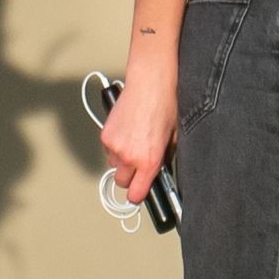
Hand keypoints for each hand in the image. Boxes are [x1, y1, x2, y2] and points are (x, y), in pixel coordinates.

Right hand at [100, 73, 177, 204]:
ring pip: (114, 165)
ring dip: (122, 160)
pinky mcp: (105, 135)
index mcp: (148, 161)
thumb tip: (160, 169)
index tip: (139, 193)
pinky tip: (126, 132)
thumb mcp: (173, 138)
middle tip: (139, 165)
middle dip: (130, 177)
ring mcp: (114, 146)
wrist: (150, 83)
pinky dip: (115, 146)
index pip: (136, 194)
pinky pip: (107, 150)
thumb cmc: (164, 106)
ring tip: (134, 142)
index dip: (138, 195)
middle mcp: (129, 156)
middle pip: (122, 182)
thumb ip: (164, 158)